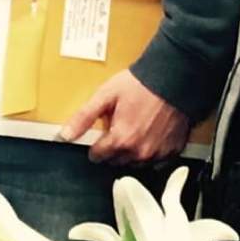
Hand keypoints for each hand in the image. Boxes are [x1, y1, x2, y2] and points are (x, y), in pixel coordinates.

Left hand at [59, 69, 190, 165]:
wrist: (175, 78)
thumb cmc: (140, 84)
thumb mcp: (106, 95)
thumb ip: (84, 118)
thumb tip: (64, 136)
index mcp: (120, 140)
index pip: (98, 156)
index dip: (97, 144)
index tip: (102, 134)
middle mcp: (139, 153)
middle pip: (116, 160)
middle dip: (114, 147)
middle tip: (120, 126)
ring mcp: (157, 154)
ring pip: (135, 162)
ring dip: (131, 151)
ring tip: (136, 127)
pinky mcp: (173, 151)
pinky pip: (156, 160)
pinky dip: (151, 150)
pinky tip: (151, 133)